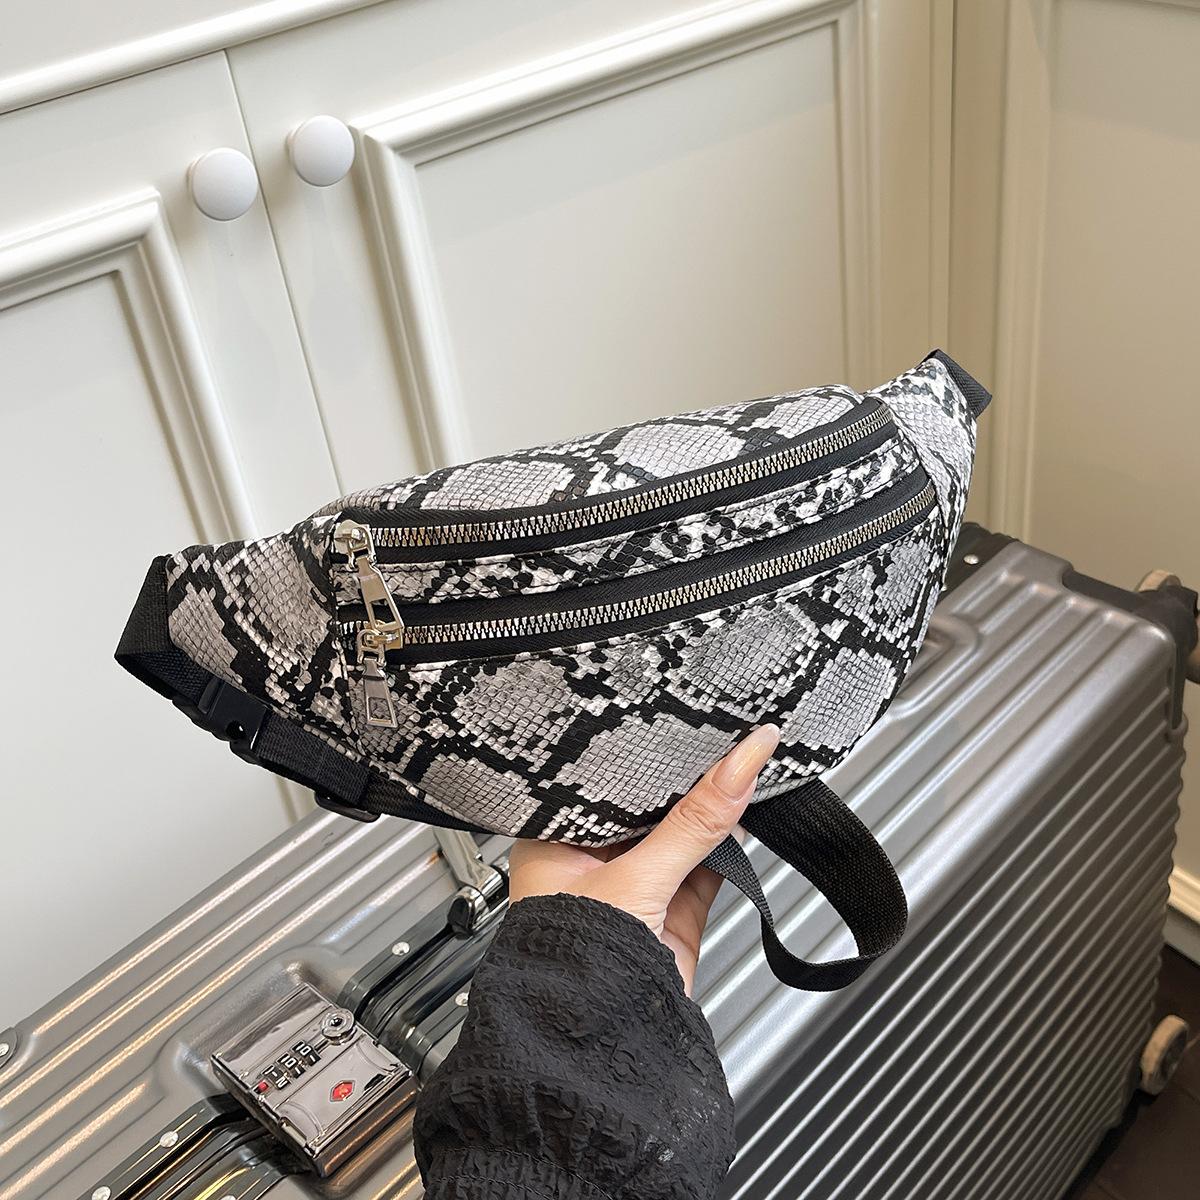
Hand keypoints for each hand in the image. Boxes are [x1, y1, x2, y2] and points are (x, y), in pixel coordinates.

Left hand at [508, 724, 780, 993]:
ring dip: (710, 810)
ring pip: (679, 834)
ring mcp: (632, 887)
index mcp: (553, 839)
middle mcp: (589, 860)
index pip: (602, 779)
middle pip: (646, 804)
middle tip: (718, 731)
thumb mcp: (637, 878)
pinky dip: (726, 847)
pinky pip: (703, 867)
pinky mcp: (668, 913)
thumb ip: (695, 822)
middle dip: (682, 778)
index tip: (677, 716)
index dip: (640, 751)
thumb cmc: (574, 970)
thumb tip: (741, 762)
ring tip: (740, 761)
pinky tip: (744, 813)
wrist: (599, 1054)